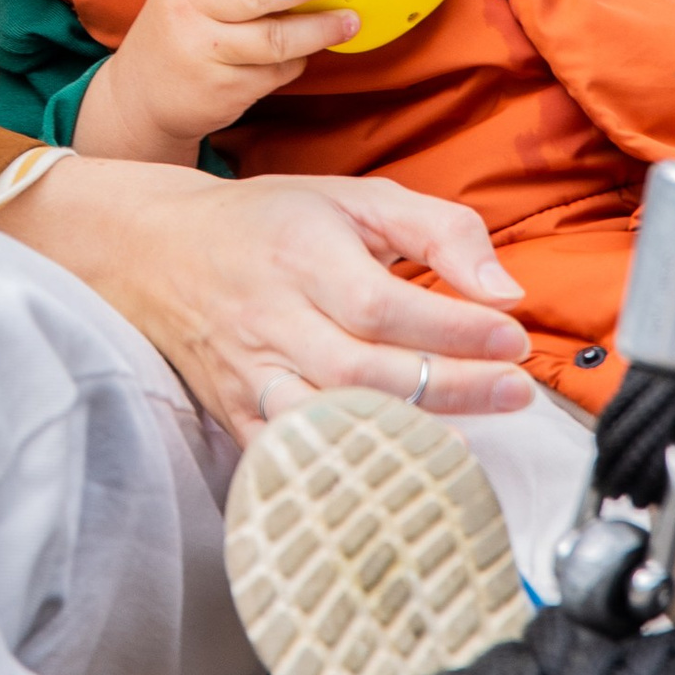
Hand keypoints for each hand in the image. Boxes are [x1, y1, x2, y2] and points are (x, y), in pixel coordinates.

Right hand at [0, 151, 531, 442]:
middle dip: (449, 385)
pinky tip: (394, 476)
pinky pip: (288, 459)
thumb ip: (440, 230)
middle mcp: (270, 319)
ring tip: (464, 444)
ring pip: (324, 420)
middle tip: (516, 391)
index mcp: (301, 255)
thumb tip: (505, 290)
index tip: (511, 338)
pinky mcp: (235, 416)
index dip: (452, 329)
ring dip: (400, 437)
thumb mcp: (356, 198)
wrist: (158, 251)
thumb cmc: (272, 223)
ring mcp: (248, 375)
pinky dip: (339, 474)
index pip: (382, 305)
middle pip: (363, 370)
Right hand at [71, 0, 358, 165]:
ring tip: (347, 20)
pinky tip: (296, 53)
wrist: (142, 103)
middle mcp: (190, 18)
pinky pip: (278, 71)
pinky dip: (295, 60)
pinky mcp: (227, 92)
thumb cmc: (177, 36)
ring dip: (319, 31)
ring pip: (278, 40)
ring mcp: (209, 57)